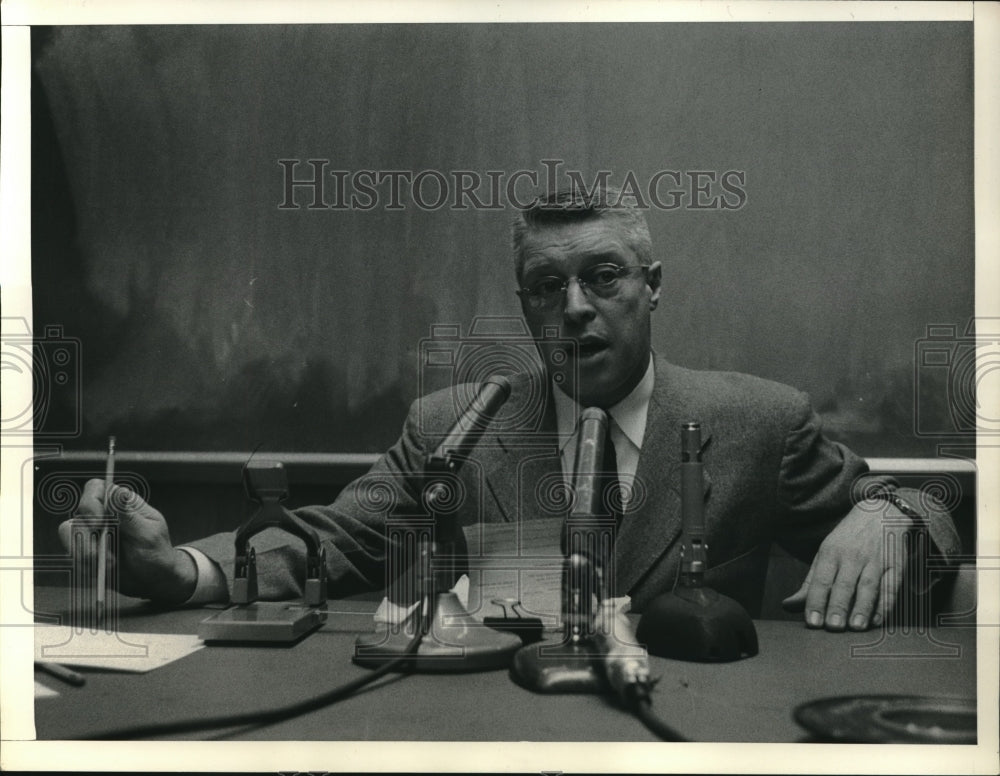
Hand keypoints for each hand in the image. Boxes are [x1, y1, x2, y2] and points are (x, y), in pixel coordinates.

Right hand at [58, 479, 196, 604]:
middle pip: (79, 513)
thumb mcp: (148, 534)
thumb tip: (116, 492)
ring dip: (86, 553)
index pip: (96, 488)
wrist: (153, 580)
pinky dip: (85, 565)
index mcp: (121, 503)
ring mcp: (92, 532)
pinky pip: (73, 553)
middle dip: (87, 537)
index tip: (99, 524)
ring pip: (70, 534)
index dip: (91, 502)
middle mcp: (103, 514)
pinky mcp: (85, 550)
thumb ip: (129, 516)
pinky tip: (105, 571)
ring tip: (110, 566)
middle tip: (102, 556)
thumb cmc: (156, 553)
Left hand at [781, 503, 911, 630]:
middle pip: (844, 584)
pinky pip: (891, 586)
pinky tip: (878, 619)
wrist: (880, 513)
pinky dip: (886, 604)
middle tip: (832, 627)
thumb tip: (788, 605)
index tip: (812, 622)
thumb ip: (810, 583)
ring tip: (855, 627)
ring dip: (862, 607)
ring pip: (868, 586)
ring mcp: (875, 560)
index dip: (815, 601)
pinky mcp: (895, 565)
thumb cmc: (847, 540)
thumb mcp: (825, 555)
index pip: (821, 580)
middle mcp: (852, 556)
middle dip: (837, 606)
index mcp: (830, 552)